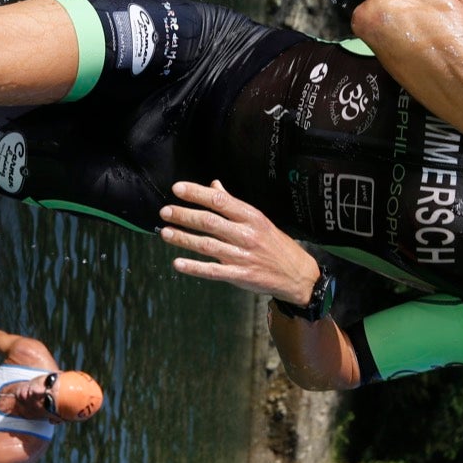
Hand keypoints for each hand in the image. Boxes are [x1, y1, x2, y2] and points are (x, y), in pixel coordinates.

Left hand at [158, 180, 320, 302]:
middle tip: (165, 212)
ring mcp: (243, 256)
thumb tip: (214, 186)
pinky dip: (194, 267)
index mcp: (251, 217)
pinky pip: (213, 270)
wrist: (297, 274)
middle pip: (210, 222)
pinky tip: (178, 263)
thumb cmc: (276, 244)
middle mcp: (246, 234)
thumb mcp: (259, 220)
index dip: (197, 194)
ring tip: (165, 233)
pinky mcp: (240, 275)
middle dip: (184, 215)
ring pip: (207, 245)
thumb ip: (234, 204)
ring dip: (184, 238)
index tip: (177, 189)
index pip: (220, 201)